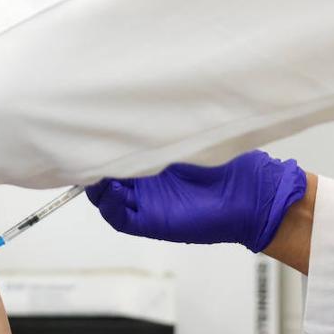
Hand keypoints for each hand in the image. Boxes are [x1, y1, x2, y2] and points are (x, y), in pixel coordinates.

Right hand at [85, 150, 305, 252]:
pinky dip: (109, 204)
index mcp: (153, 160)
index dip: (98, 146)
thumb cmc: (228, 162)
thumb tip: (128, 110)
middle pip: (104, 175)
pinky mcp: (152, 223)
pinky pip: (119, 217)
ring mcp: (146, 204)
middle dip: (91, 162)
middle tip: (81, 147)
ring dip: (95, 184)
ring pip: (105, 197)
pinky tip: (109, 187)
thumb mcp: (188, 136)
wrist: (253, 194)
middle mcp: (145, 183)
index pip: (115, 154)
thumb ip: (159, 130)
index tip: (85, 131)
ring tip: (93, 167)